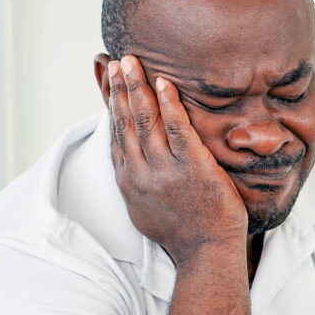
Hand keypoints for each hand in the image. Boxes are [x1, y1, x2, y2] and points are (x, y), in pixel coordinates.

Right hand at [108, 55, 247, 262]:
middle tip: (118, 60)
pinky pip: (179, 131)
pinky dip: (169, 105)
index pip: (116, 133)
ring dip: (138, 88)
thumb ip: (136, 181)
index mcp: (129, 180)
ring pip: (146, 121)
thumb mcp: (144, 208)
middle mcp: (141, 173)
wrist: (205, 254)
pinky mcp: (192, 169)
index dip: (112, 103)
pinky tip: (164, 83)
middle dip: (120, 88)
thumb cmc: (181, 232)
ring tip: (133, 61)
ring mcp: (166, 171)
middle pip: (126, 122)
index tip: (109, 78)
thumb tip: (131, 161)